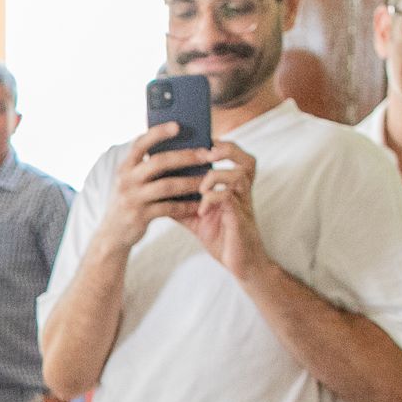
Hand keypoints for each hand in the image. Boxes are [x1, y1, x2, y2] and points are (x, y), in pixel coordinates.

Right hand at [92, 122, 205, 253]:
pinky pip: (168, 209)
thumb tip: (180, 149)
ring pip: (166, 186)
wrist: (112, 234)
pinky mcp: (140, 216)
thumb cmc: (130, 201)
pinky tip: (199, 204)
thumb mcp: (131, 181)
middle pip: (158, 162)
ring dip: (190, 182)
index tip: (177, 125)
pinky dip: (186, 206)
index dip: (158, 133)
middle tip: (207, 154)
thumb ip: (146, 167)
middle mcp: (126, 180)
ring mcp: (132, 198)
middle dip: (185, 156)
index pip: (139, 144)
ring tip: (208, 179)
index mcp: (125, 167)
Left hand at [187, 141, 271, 280]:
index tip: (196, 140)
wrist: (239, 262)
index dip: (219, 143)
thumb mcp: (196, 215)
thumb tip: (156, 188)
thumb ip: (180, 200)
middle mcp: (242, 191)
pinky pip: (229, 199)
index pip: (234, 156)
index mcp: (233, 186)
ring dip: (214, 177)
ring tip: (200, 188)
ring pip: (237, 175)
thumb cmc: (220, 235)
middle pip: (245, 158)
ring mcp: (244, 203)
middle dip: (226, 150)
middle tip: (206, 152)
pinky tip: (201, 210)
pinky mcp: (240, 218)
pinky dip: (212, 200)